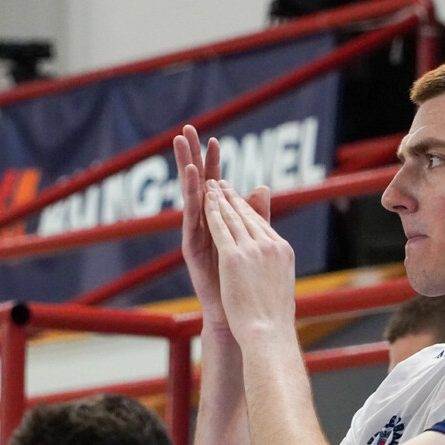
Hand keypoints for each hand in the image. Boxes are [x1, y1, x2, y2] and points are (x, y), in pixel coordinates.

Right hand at [174, 126, 270, 332]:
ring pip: (190, 196)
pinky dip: (192, 195)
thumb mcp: (253, 240)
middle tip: (186, 130)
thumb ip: (256, 213)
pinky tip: (193, 176)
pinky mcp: (191, 246)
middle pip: (198, 185)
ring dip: (187, 169)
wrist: (237, 315)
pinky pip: (191, 216)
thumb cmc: (244, 282)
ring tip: (182, 144)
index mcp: (219, 221)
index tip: (215, 139)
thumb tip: (263, 186)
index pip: (216, 186)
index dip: (215, 164)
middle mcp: (204, 225)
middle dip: (193, 157)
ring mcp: (196, 234)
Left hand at [203, 179, 294, 346]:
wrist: (268, 332)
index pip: (262, 224)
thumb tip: (277, 258)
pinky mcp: (233, 257)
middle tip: (221, 183)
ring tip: (210, 184)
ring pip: (232, 217)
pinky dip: (211, 211)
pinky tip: (203, 199)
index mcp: (283, 250)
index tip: (238, 198)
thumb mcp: (278, 284)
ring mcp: (252, 249)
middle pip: (247, 216)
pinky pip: (219, 227)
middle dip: (233, 197)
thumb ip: (274, 263)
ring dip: (220, 198)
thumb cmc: (273, 317)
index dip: (248, 209)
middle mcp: (270, 245)